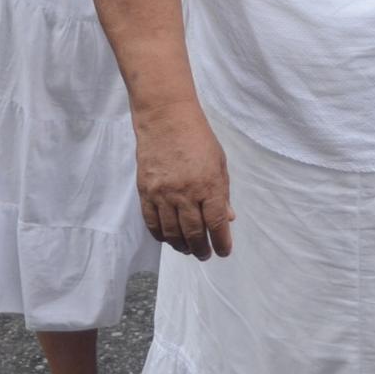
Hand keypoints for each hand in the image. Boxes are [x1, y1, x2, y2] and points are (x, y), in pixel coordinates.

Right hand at [135, 108, 234, 259]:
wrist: (166, 119)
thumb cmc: (198, 138)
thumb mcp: (219, 163)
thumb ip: (223, 192)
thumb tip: (228, 218)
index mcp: (210, 185)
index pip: (217, 223)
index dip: (222, 242)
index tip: (224, 251)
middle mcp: (186, 193)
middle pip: (194, 233)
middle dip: (201, 249)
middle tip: (205, 254)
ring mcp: (163, 194)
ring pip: (172, 233)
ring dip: (182, 246)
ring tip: (188, 249)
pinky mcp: (146, 192)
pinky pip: (152, 223)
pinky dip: (161, 235)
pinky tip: (169, 238)